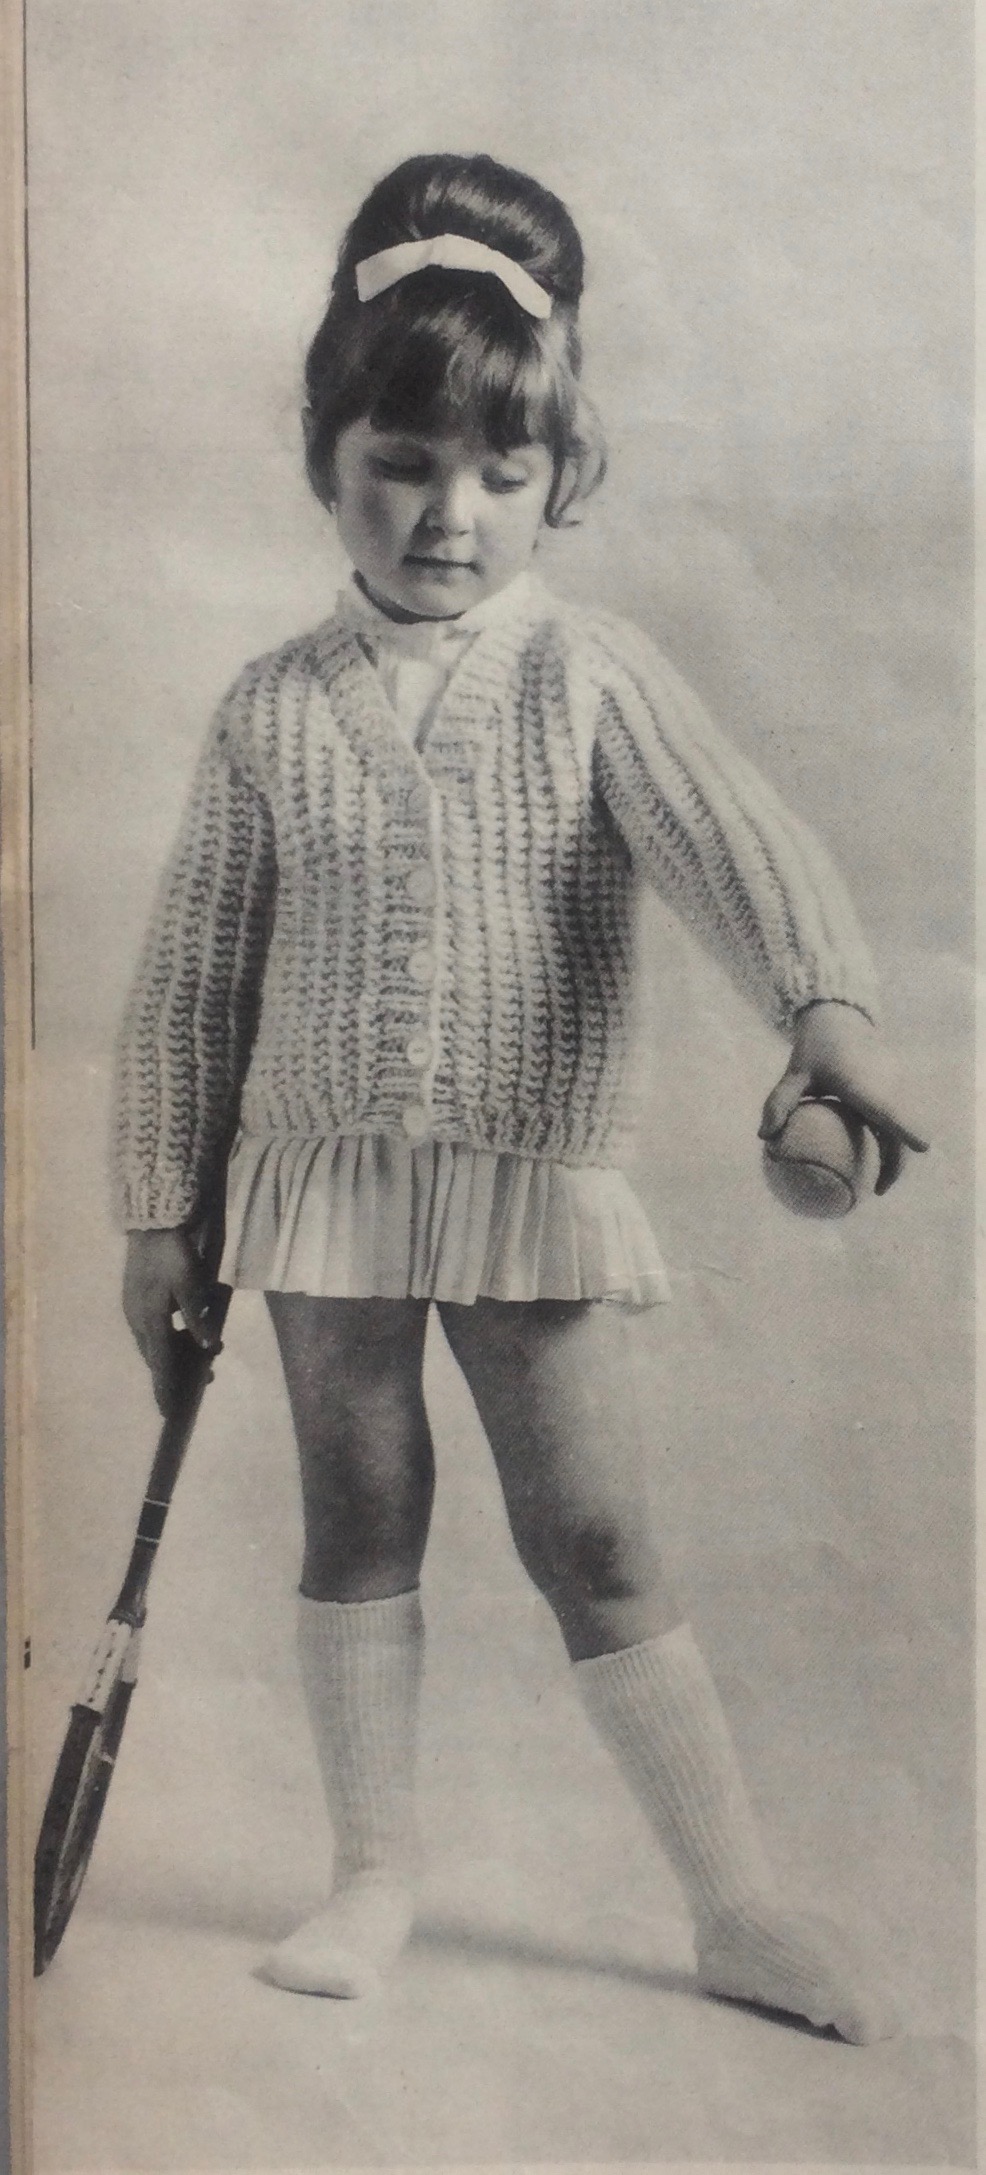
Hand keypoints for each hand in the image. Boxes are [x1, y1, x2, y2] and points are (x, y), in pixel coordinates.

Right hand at [123, 1227, 224, 1415]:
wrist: (152, 1222)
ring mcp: (135, 1309)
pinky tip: (183, 1334)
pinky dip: (169, 1338)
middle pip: (157, 1358)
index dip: (166, 1389)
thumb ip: (197, 1317)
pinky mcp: (136, 1299)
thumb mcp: (190, 1283)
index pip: (160, 1365)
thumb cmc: (173, 1252)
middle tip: (204, 1380)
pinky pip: (153, 1330)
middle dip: (176, 1374)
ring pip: (155, 1343)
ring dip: (175, 1354)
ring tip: (203, 1357)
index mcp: (151, 1319)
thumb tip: (207, 1346)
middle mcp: (139, 1320)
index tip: (170, 1413)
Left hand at [758, 1002, 928, 1195]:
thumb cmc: (815, 1047)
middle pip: (902, 1130)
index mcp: (865, 1083)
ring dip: (894, 1154)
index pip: (890, 1109)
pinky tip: (870, 1155)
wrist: (840, 1017)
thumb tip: (764, 1137)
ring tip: (876, 1181)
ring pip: (901, 1127)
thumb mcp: (795, 1072)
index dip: (908, 1129)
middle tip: (877, 1191)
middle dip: (897, 1164)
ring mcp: (895, 1085)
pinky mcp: (895, 1086)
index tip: (922, 1148)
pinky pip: (894, 1118)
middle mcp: (887, 1085)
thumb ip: (779, 1103)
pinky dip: (889, 1138)